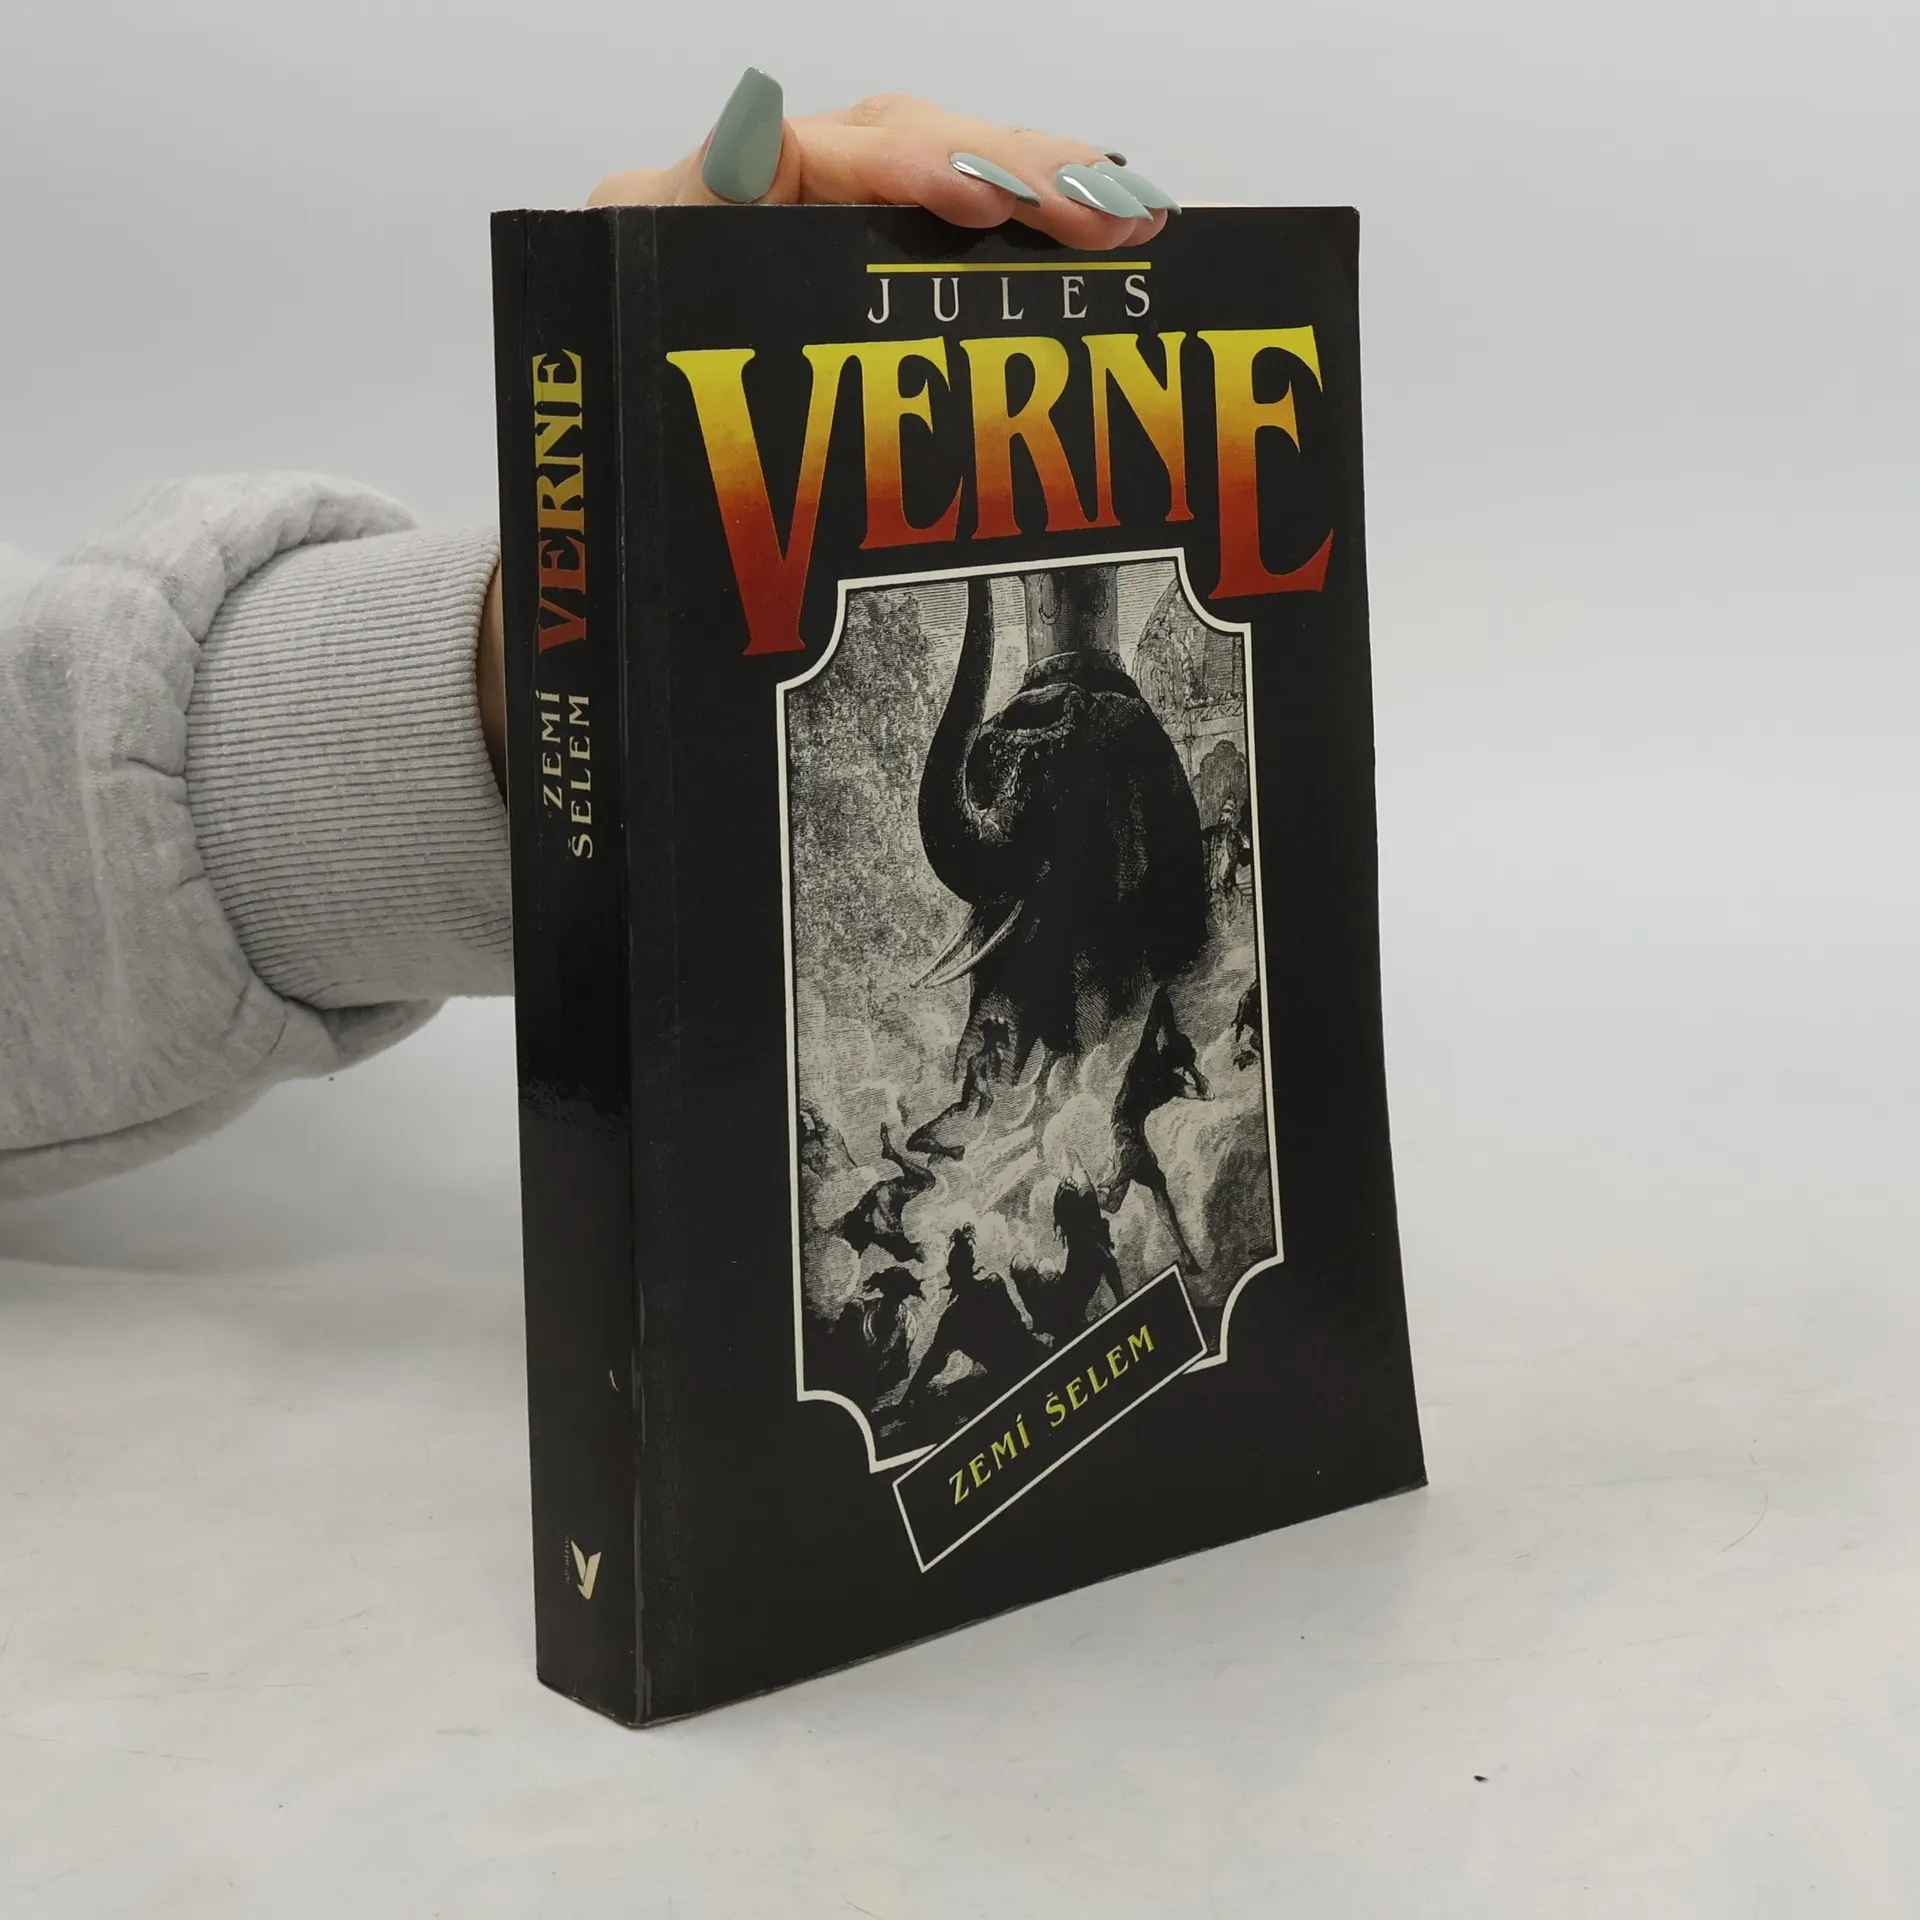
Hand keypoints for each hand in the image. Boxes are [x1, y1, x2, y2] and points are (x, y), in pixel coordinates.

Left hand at [480, 76, 1177, 792]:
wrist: (609, 547)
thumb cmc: (612, 485)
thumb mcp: (620, 422)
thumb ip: (671, 291)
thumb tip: (747, 138)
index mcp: (669, 230)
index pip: (800, 153)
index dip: (899, 167)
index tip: (977, 204)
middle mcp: (742, 217)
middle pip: (893, 147)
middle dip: (1008, 171)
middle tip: (1104, 213)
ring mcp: (806, 251)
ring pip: (933, 184)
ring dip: (1040, 192)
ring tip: (1129, 216)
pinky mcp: (855, 295)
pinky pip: (944, 241)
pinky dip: (1025, 236)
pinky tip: (1102, 231)